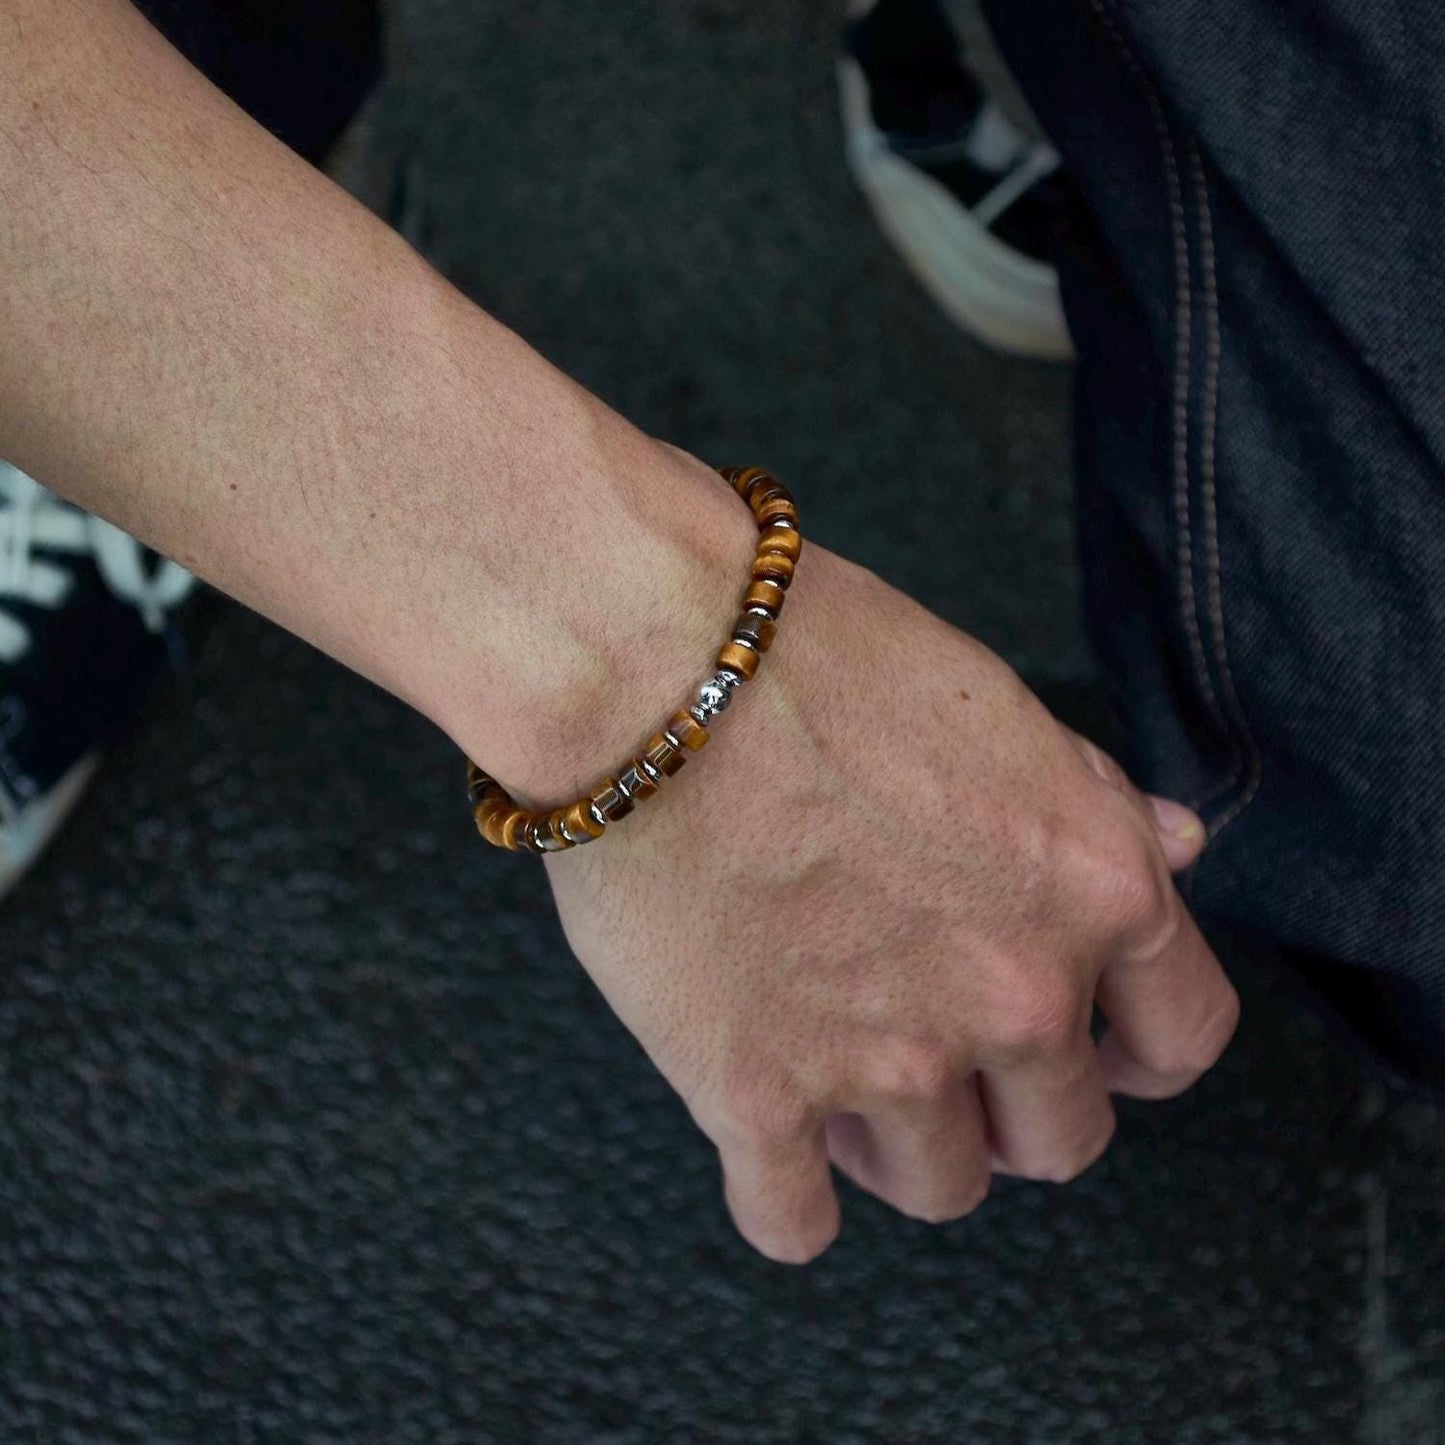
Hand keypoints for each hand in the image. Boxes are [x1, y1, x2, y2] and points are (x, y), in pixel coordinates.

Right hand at [542, 539, 1238, 1261]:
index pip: (1182, 1036)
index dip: (1134, 1051)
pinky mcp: (758, 1095)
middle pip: (1061, 1139)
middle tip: (945, 1058)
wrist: (658, 665)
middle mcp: (1013, 992)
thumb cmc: (820, 660)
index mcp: (1093, 889)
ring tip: (844, 1080)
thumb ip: (1093, 801)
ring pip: (941, 1188)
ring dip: (902, 1149)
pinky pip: (794, 1221)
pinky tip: (775, 1154)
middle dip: (1012, 1110)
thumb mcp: (997, 709)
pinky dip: (789, 1201)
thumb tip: (1175, 850)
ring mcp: (888, 1057)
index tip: (1092, 1049)